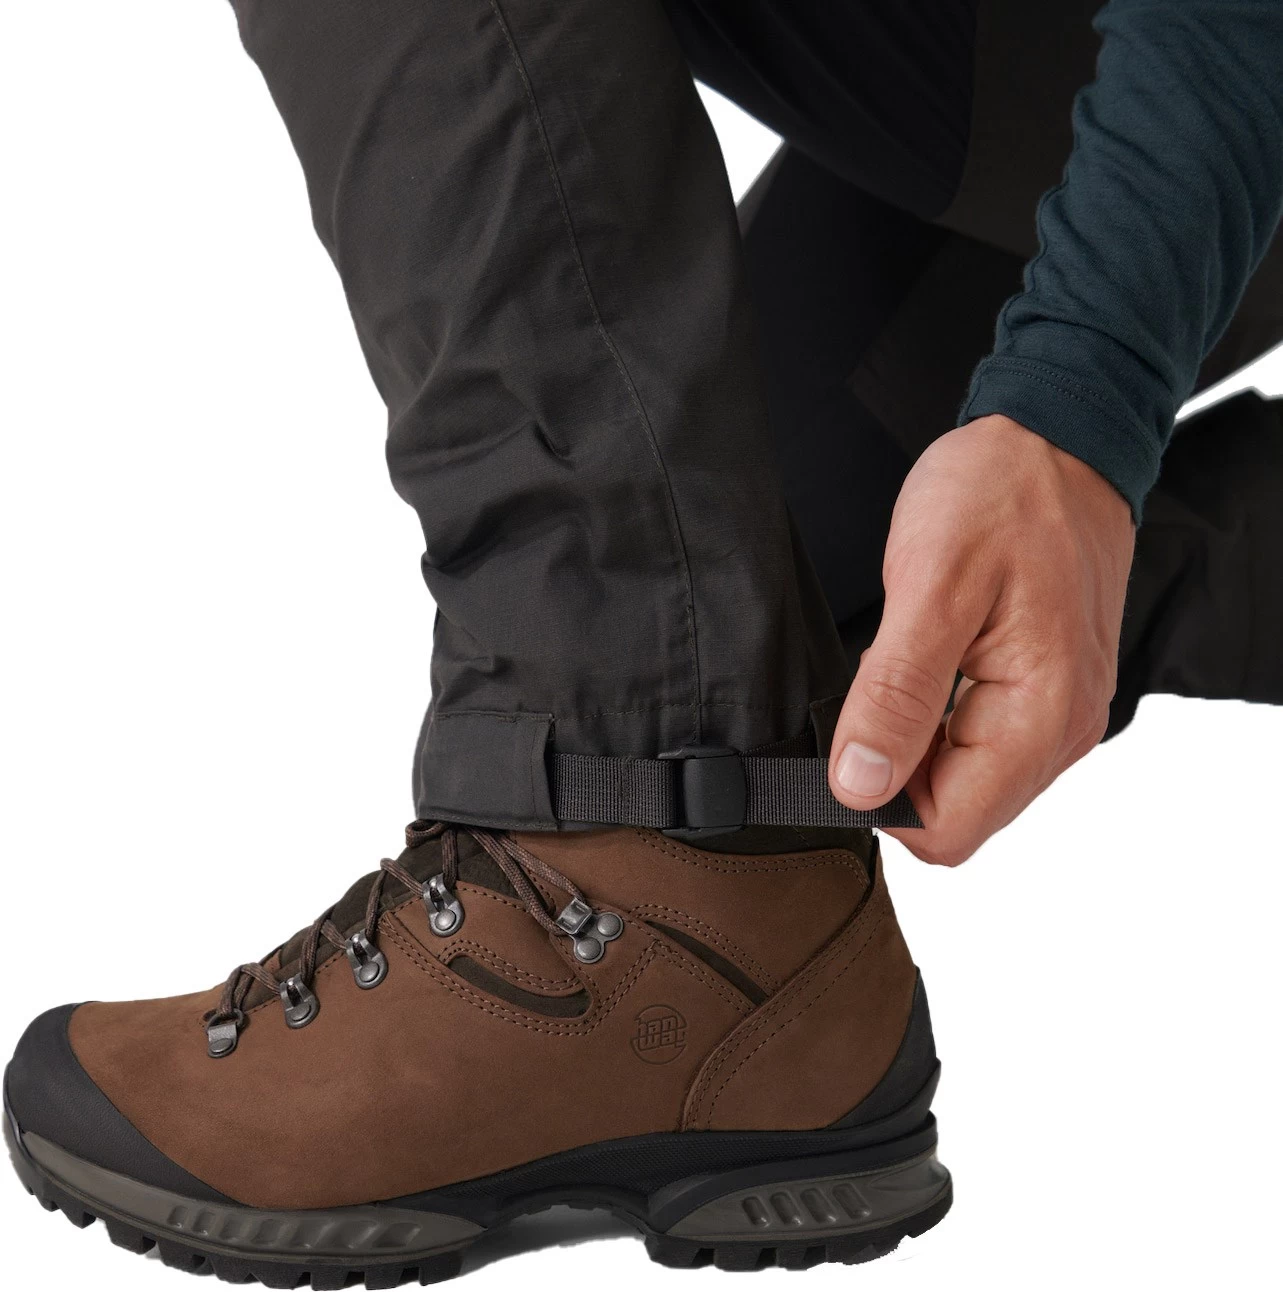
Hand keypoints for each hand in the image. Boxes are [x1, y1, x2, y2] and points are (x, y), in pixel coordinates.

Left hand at [827, 414, 1135, 864]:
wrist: (1055, 439)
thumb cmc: (1001, 495)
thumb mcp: (931, 587)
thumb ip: (896, 696)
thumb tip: (860, 784)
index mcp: (1042, 718)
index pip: (948, 830)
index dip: (880, 800)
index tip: (848, 736)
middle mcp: (1063, 732)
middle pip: (957, 812)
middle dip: (897, 766)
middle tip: (877, 682)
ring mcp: (1059, 715)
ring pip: (964, 781)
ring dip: (916, 739)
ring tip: (906, 660)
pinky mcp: (1046, 693)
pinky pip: (979, 742)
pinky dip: (937, 717)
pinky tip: (927, 661)